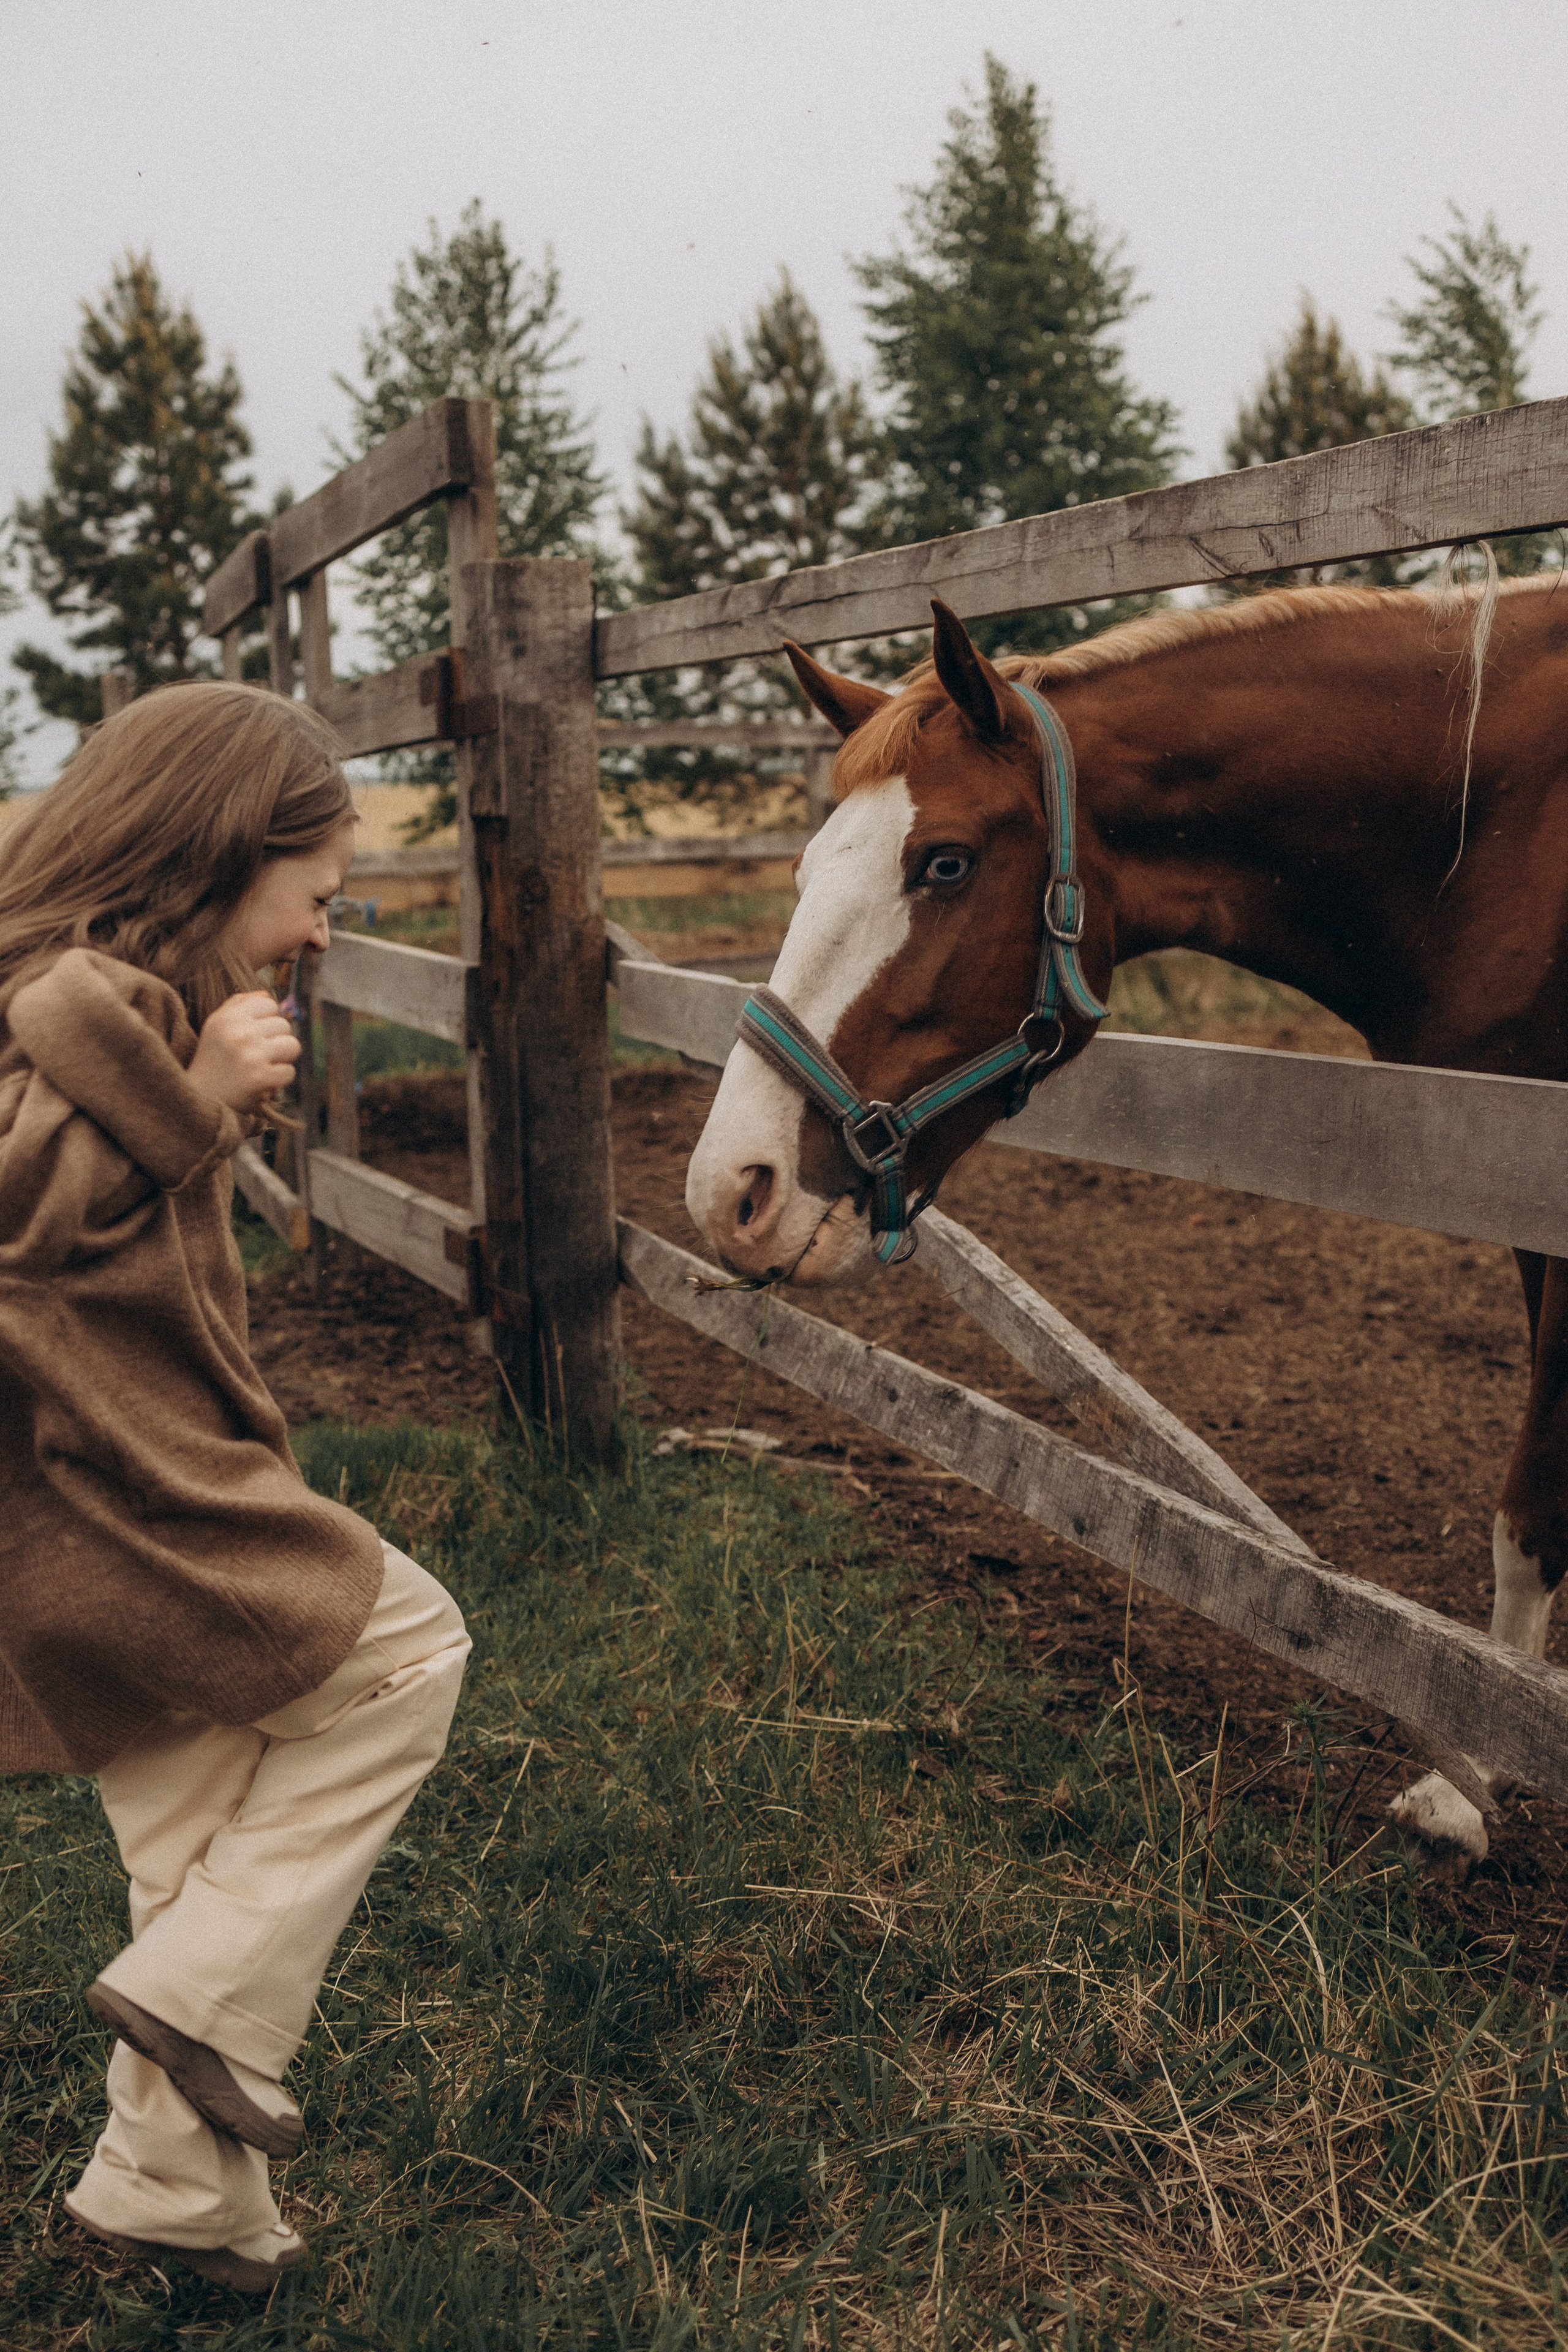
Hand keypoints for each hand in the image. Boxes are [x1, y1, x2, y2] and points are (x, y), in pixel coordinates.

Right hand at [188, 992, 301, 1112]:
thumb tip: (266, 993)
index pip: (269, 1003)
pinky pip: (290, 1071)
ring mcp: (251, 1055)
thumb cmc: (213, 1059)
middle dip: (274, 1041)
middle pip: (284, 1025)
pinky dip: (278, 1080)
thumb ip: (239, 1005)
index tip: (253, 1035)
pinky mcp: (261, 1078)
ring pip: (292, 1045)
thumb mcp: (217, 1026)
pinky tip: (261, 1082)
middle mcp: (239, 1032)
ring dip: (281, 1059)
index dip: (266, 1020)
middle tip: (255, 1055)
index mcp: (228, 1017)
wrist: (199, 1099)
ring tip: (261, 1066)